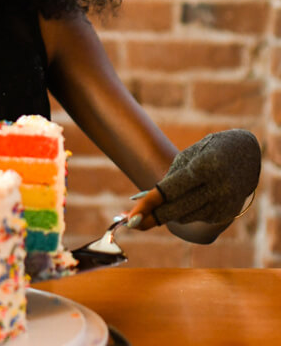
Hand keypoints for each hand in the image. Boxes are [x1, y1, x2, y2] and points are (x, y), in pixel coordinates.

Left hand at [123, 129, 260, 229]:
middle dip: (151, 217)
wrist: (245, 154)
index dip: (148, 205)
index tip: (130, 217)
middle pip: (175, 210)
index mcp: (204, 168)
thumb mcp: (187, 157)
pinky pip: (196, 217)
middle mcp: (216, 188)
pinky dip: (186, 210)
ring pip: (183, 216)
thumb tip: (146, 204)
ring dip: (169, 211)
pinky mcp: (226, 214)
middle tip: (129, 222)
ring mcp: (223, 204)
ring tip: (167, 197)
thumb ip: (170, 180)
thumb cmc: (206, 152)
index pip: (169, 191)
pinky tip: (193, 196)